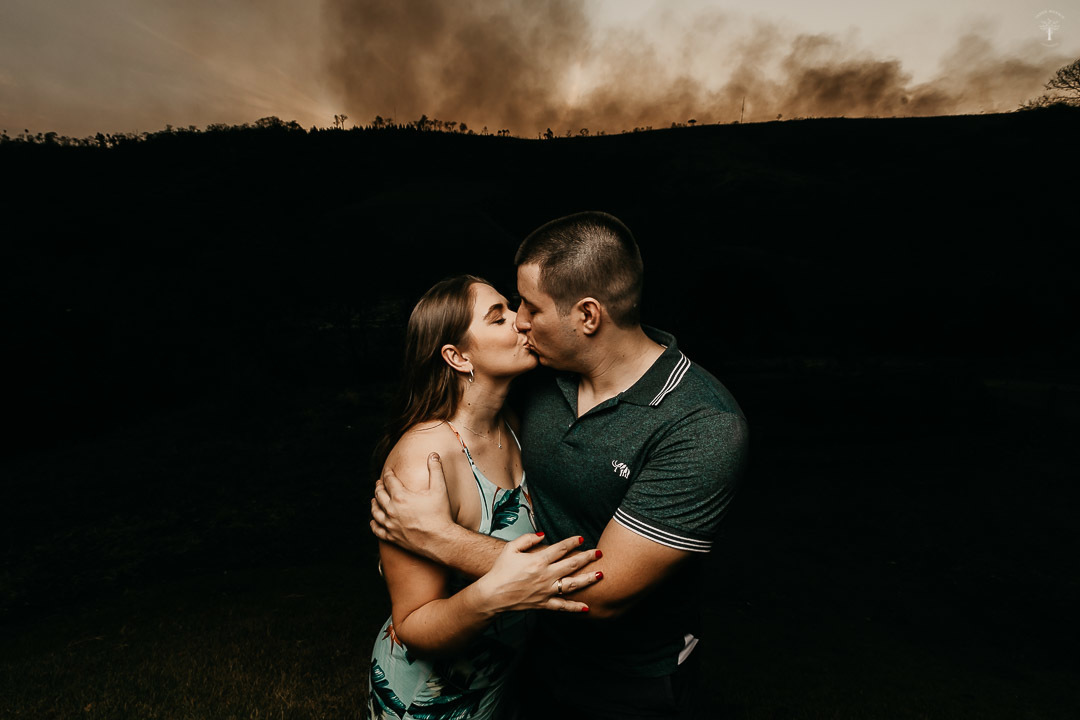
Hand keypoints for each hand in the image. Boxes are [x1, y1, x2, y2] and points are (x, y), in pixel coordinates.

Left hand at [370, 452, 454, 554]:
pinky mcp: (392, 536)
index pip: (389, 480)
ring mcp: (390, 524)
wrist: (440, 540)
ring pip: (375, 511)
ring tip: (374, 499)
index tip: (388, 470)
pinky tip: (373, 521)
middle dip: (379, 486)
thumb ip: (436, 469)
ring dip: (374, 503)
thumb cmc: (440, 514)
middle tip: (379, 483)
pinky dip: (373, 524)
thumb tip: (433, 454)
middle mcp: (391, 509)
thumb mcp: (440, 489)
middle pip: (379, 494)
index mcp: (401, 496)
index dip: (388, 473)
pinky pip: (377, 530)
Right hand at [473, 533, 603, 613]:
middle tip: (599, 553)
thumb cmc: (500, 570)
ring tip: (600, 574)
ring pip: (572, 584)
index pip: (560, 548)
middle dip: (587, 557)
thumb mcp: (511, 548)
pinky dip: (575, 607)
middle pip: (572, 564)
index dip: (572, 542)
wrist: (492, 594)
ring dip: (588, 579)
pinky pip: (562, 606)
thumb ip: (528, 539)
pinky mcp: (544, 603)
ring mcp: (546, 591)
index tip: (581, 539)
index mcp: (538, 560)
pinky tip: (587, 607)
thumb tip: (543, 534)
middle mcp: (545, 575)